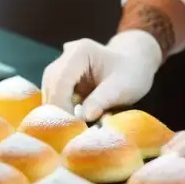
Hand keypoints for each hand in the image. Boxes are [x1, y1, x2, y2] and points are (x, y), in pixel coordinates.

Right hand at [41, 30, 162, 121]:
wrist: (135, 65)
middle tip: (69, 132)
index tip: (70, 127)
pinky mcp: (62, 78)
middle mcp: (67, 55)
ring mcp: (63, 65)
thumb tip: (83, 117)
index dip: (61, 105)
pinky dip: (62, 109)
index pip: (61, 80)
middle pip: (51, 85)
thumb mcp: (122, 88)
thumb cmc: (131, 74)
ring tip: (73, 128)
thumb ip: (102, 100)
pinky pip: (54, 95)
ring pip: (49, 91)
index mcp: (81, 52)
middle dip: (57, 110)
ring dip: (58, 111)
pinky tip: (73, 120)